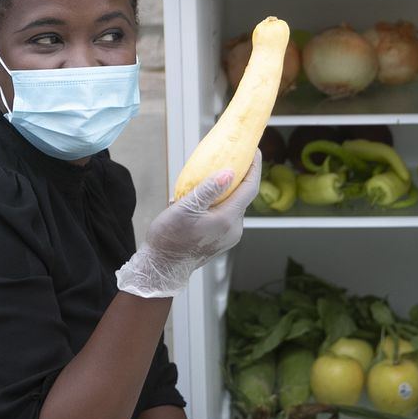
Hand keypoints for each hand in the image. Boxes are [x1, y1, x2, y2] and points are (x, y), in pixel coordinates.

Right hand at [115, 152, 261, 298]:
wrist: (163, 268)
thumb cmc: (169, 238)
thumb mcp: (185, 208)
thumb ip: (208, 189)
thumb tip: (230, 172)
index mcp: (228, 218)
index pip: (250, 188)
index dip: (254, 167)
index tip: (254, 151)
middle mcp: (234, 228)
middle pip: (243, 196)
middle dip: (239, 177)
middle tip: (231, 158)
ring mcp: (229, 236)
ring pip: (233, 206)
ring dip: (226, 191)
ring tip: (211, 178)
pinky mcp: (222, 240)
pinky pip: (226, 215)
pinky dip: (219, 204)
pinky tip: (203, 199)